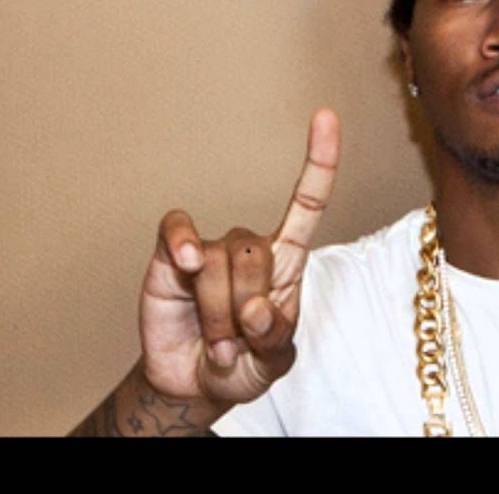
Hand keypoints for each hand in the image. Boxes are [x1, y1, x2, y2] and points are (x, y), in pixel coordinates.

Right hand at [138, 109, 339, 404]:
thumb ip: (275, 337)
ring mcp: (209, 248)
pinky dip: (183, 245)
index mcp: (286, 262)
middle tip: (239, 342)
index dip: (318, 162)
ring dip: (218, 315)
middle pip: (256, 252)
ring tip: (218, 343)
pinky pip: (176, 232)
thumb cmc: (245, 363)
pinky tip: (187, 266)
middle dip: (247, 308)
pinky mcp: (172, 255)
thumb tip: (258, 308)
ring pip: (218, 262)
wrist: (194, 383)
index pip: (307, 203)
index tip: (326, 116)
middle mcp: (250, 247)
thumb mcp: (275, 361)